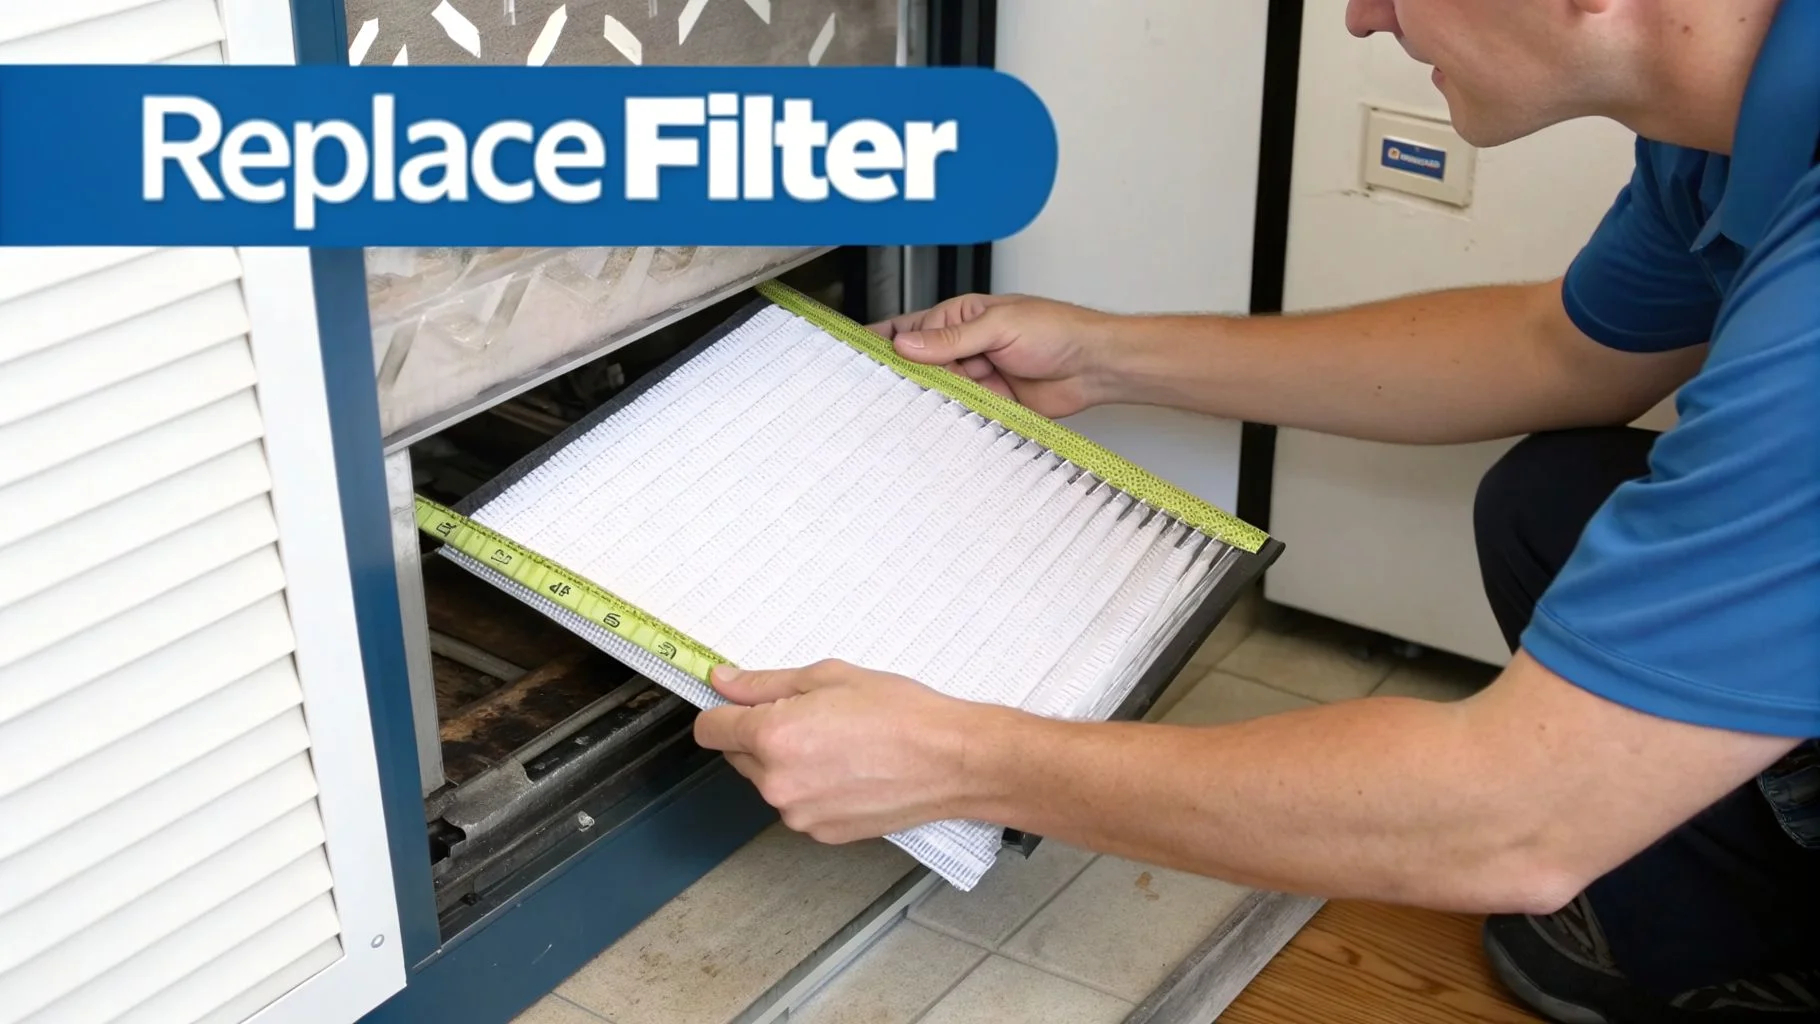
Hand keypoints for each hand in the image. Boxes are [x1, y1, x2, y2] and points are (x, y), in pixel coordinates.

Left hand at [692, 659, 986, 843]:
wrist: (951, 760)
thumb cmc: (902, 715)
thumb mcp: (829, 677)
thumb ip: (765, 684)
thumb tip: (724, 683)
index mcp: (773, 737)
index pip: (709, 729)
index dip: (723, 711)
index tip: (739, 704)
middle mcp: (777, 783)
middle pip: (737, 756)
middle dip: (760, 735)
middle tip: (810, 716)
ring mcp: (799, 814)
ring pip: (769, 782)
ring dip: (787, 764)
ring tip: (838, 744)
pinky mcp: (821, 833)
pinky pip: (798, 805)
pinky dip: (812, 788)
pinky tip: (848, 769)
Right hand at [869, 293, 1118, 418]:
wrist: (1095, 366)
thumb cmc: (1058, 330)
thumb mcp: (1000, 325)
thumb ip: (952, 338)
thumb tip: (909, 343)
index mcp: (962, 317)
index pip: (912, 329)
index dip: (886, 342)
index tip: (861, 355)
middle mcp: (966, 347)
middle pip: (922, 365)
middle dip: (907, 377)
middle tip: (888, 390)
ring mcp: (978, 376)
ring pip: (940, 392)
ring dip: (933, 400)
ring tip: (920, 406)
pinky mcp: (992, 403)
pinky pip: (964, 413)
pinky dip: (955, 418)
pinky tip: (947, 421)